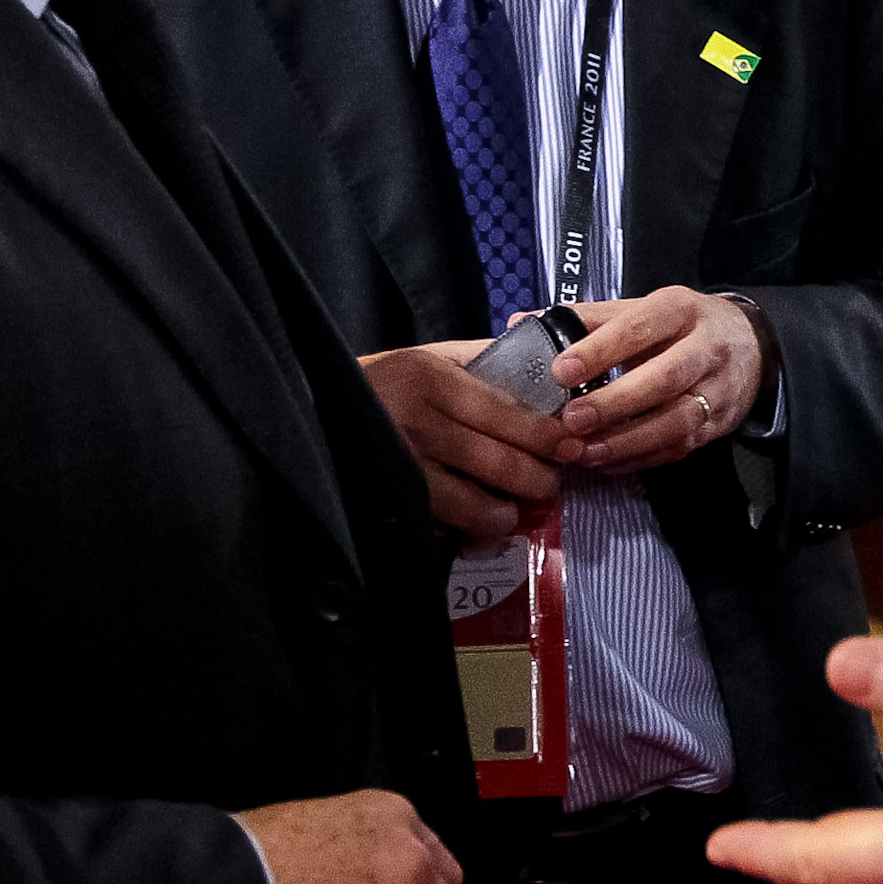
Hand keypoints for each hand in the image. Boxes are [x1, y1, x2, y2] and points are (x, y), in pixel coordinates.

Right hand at [360, 343, 563, 537]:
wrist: (313, 406)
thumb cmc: (381, 380)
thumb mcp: (427, 356)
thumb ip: (480, 358)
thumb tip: (539, 362)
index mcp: (434, 380)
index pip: (507, 413)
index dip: (544, 435)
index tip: (569, 446)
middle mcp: (421, 423)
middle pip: (497, 460)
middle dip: (535, 479)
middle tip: (549, 485)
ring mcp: (403, 465)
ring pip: (470, 501)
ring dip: (501, 513)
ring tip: (511, 512)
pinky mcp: (389, 497)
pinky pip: (436, 521)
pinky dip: (460, 527)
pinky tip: (472, 524)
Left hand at [546, 288, 766, 471]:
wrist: (753, 346)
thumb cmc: (682, 326)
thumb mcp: (643, 309)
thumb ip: (586, 319)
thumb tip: (521, 325)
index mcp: (680, 310)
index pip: (639, 327)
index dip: (600, 349)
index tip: (561, 370)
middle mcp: (705, 348)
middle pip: (663, 379)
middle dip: (614, 403)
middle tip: (571, 421)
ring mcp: (716, 390)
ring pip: (675, 421)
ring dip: (626, 441)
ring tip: (584, 452)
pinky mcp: (718, 424)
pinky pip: (680, 448)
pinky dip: (641, 458)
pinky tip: (607, 463)